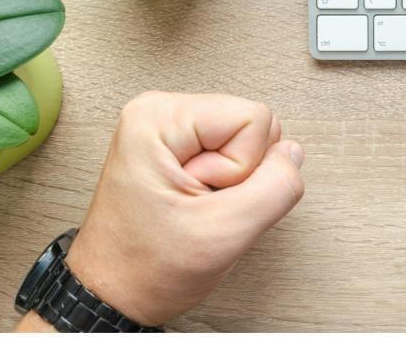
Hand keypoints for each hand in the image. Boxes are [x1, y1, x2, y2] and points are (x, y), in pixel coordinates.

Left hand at [62, 92, 304, 326]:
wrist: (113, 294)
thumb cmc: (144, 268)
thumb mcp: (223, 234)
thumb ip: (276, 188)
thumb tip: (292, 155)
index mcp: (158, 117)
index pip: (255, 118)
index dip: (245, 168)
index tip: (205, 198)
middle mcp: (160, 112)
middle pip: (252, 125)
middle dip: (240, 174)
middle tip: (200, 205)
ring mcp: (169, 130)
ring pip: (247, 141)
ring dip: (234, 183)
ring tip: (196, 207)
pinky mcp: (178, 148)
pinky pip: (233, 154)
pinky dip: (226, 186)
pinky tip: (198, 204)